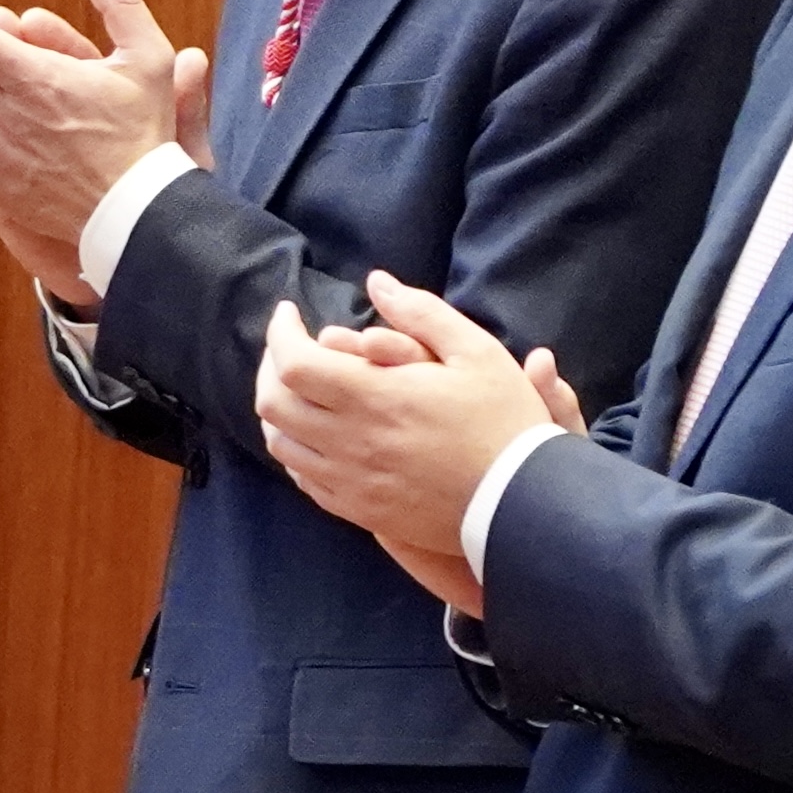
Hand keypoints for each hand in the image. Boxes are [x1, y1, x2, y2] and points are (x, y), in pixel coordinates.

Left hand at [253, 274, 552, 564]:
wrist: (521, 501)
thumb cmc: (505, 421)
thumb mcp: (477, 352)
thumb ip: (421, 313)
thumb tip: (376, 282)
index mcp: (375, 398)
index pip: (293, 363)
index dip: (280, 333)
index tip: (290, 314)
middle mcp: (351, 442)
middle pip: (274, 403)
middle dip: (271, 365)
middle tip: (289, 346)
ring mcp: (351, 481)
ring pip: (282, 444)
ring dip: (280, 408)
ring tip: (299, 386)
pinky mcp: (359, 510)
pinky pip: (305, 480)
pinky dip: (297, 449)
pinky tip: (316, 432)